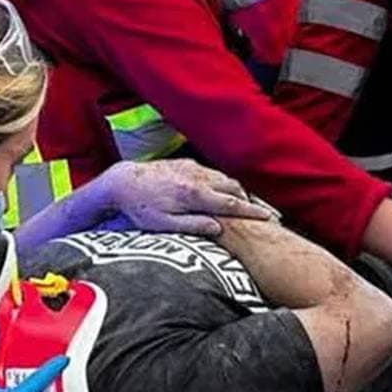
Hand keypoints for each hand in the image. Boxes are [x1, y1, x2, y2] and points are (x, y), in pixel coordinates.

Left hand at [96, 159, 276, 236]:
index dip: (253, 212)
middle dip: (249, 201)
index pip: (232, 205)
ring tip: (243, 205)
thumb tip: (218, 228)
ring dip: (236, 191)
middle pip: (233, 189)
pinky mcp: (186, 164)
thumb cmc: (140, 208)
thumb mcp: (163, 224)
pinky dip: (222, 182)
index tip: (269, 218)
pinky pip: (212, 173)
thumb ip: (193, 225)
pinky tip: (221, 192)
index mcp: (194, 196)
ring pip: (224, 178)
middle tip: (261, 213)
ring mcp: (192, 169)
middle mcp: (197, 178)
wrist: (122, 182)